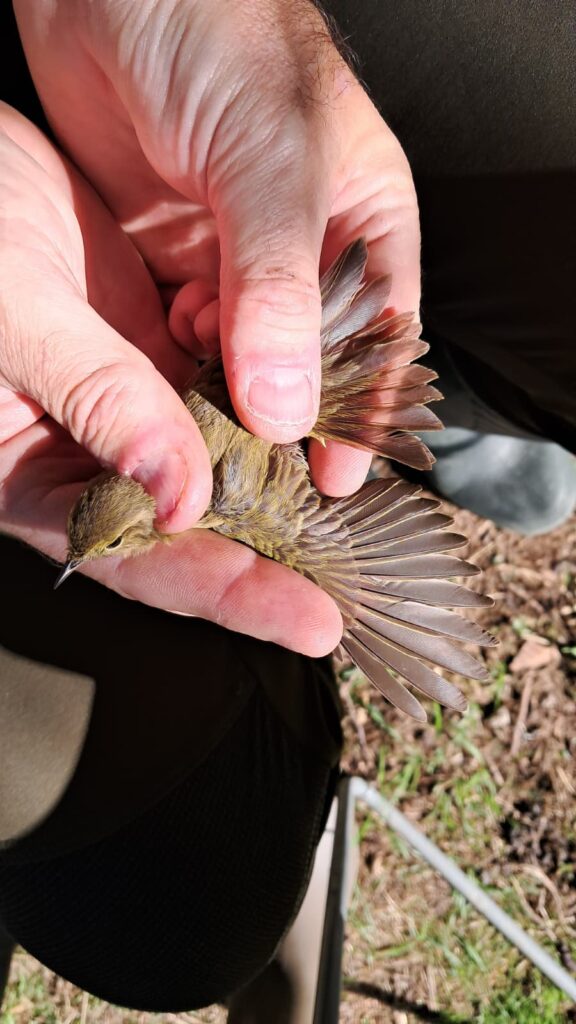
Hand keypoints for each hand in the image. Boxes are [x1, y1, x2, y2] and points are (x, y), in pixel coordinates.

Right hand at [0, 106, 340, 655]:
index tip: (309, 623)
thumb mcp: (19, 317)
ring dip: (283, 478)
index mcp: (34, 475)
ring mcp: (132, 398)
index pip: (142, 557)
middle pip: (194, 524)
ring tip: (355, 512)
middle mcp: (92, 449)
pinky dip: (272, 399)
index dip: (228, 592)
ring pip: (219, 456)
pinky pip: (225, 385)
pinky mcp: (158, 345)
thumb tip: (183, 496)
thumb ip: (102, 402)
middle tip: (350, 589)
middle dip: (272, 556)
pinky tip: (323, 409)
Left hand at [15, 0, 420, 497]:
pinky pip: (188, 336)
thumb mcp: (269, 160)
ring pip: (245, 355)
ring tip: (214, 424)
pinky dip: (182, 363)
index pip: (382, 335)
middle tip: (268, 475)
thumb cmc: (216, 33)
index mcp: (362, 217)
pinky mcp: (175, 260)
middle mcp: (304, 247)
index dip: (364, 410)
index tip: (338, 476)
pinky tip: (171, 369)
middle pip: (310, 359)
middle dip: (292, 417)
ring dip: (230, 394)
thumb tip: (289, 406)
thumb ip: (280, 284)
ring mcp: (236, 257)